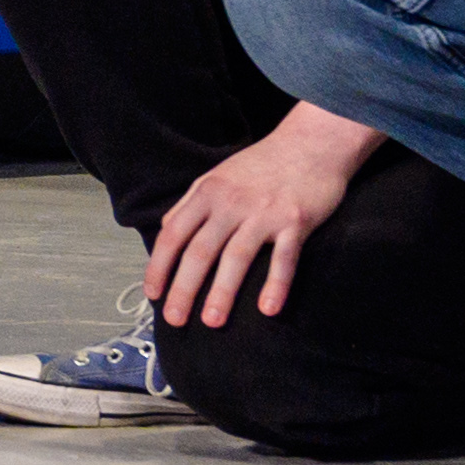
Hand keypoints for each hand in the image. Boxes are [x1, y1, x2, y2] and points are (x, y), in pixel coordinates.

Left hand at [144, 105, 378, 324]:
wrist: (312, 143)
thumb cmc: (262, 164)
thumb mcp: (218, 176)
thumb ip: (191, 203)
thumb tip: (165, 230)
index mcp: (207, 193)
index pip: (174, 234)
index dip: (160, 266)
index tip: (152, 294)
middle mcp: (231, 203)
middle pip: (200, 251)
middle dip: (184, 288)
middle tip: (174, 319)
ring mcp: (264, 213)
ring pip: (236, 257)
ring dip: (222, 292)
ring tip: (212, 321)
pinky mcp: (296, 221)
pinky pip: (284, 258)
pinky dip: (276, 284)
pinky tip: (268, 309)